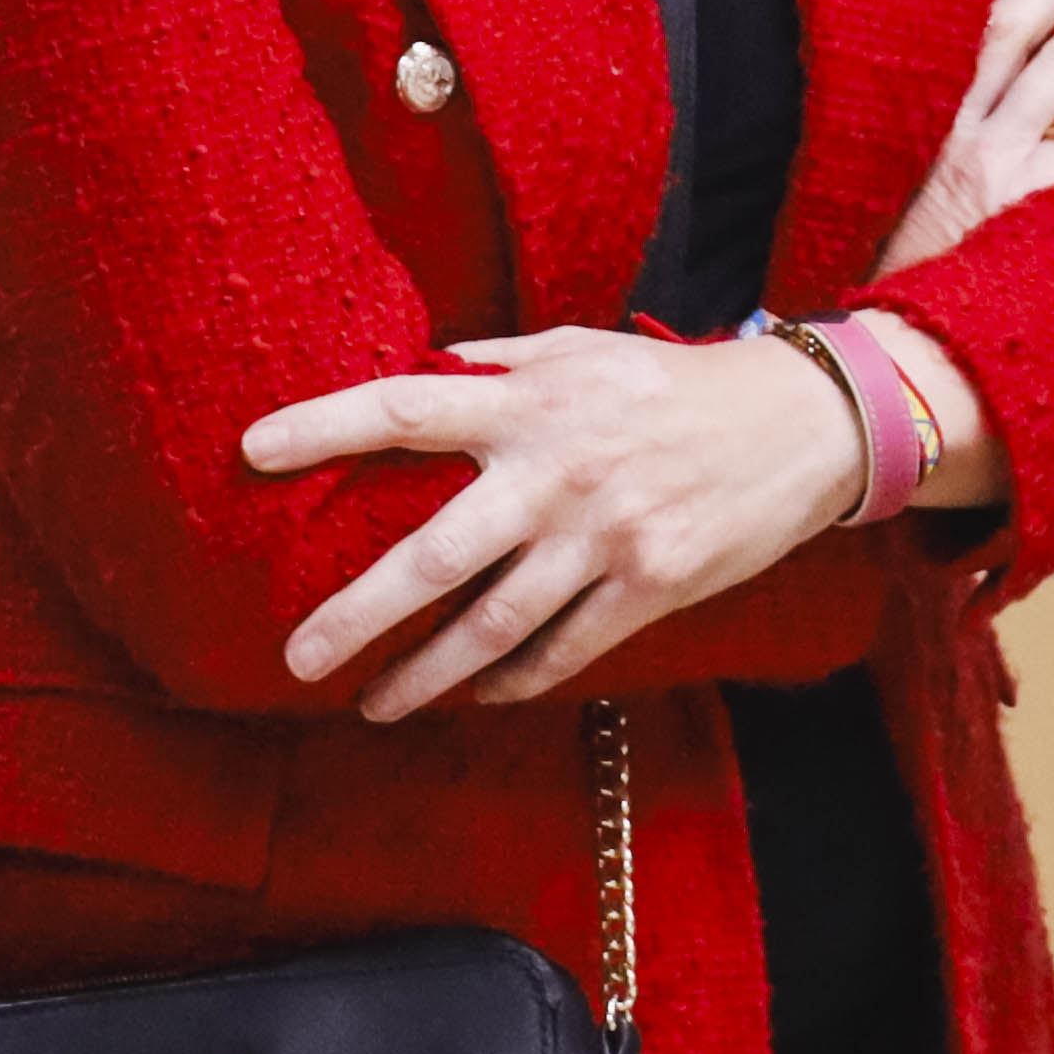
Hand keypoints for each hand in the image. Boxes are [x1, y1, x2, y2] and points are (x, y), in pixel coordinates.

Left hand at [247, 328, 868, 718]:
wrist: (801, 424)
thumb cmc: (672, 384)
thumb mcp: (581, 350)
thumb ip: (497, 363)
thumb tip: (415, 366)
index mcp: (533, 400)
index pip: (407, 407)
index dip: (325, 425)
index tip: (252, 450)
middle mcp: (559, 469)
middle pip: (435, 554)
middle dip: (358, 613)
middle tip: (296, 658)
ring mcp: (605, 535)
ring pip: (495, 624)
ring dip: (426, 673)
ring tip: (372, 703)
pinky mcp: (651, 585)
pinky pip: (563, 649)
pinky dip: (512, 679)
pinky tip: (475, 693)